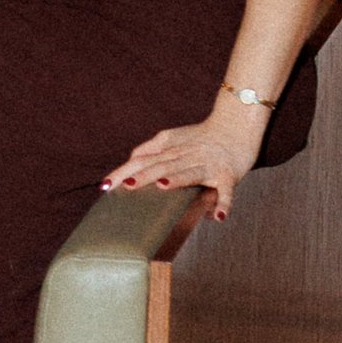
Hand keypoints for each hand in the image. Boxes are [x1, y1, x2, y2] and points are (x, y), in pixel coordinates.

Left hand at [102, 95, 267, 218]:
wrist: (237, 125)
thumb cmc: (201, 137)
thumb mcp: (172, 138)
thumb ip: (150, 149)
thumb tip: (130, 160)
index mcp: (170, 149)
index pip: (141, 160)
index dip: (123, 171)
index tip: (104, 186)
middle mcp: (186, 155)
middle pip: (161, 165)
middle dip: (144, 175)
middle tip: (125, 185)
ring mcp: (207, 164)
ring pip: (190, 172)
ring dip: (178, 179)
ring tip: (162, 186)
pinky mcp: (228, 174)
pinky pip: (226, 190)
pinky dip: (223, 203)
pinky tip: (218, 217)